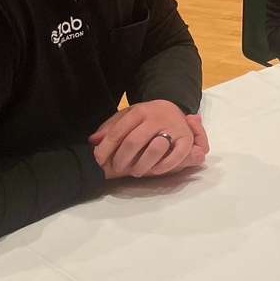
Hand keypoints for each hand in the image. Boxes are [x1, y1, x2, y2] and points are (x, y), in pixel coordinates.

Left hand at [89, 100, 204, 178]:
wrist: (174, 109)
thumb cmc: (145, 118)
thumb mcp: (126, 116)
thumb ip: (110, 127)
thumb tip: (93, 141)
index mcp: (140, 110)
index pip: (119, 130)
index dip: (106, 148)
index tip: (98, 160)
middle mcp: (157, 117)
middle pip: (134, 141)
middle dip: (121, 158)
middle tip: (117, 168)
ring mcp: (173, 127)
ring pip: (155, 149)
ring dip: (141, 165)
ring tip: (134, 171)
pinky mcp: (186, 139)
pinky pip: (176, 156)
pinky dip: (164, 166)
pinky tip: (154, 171)